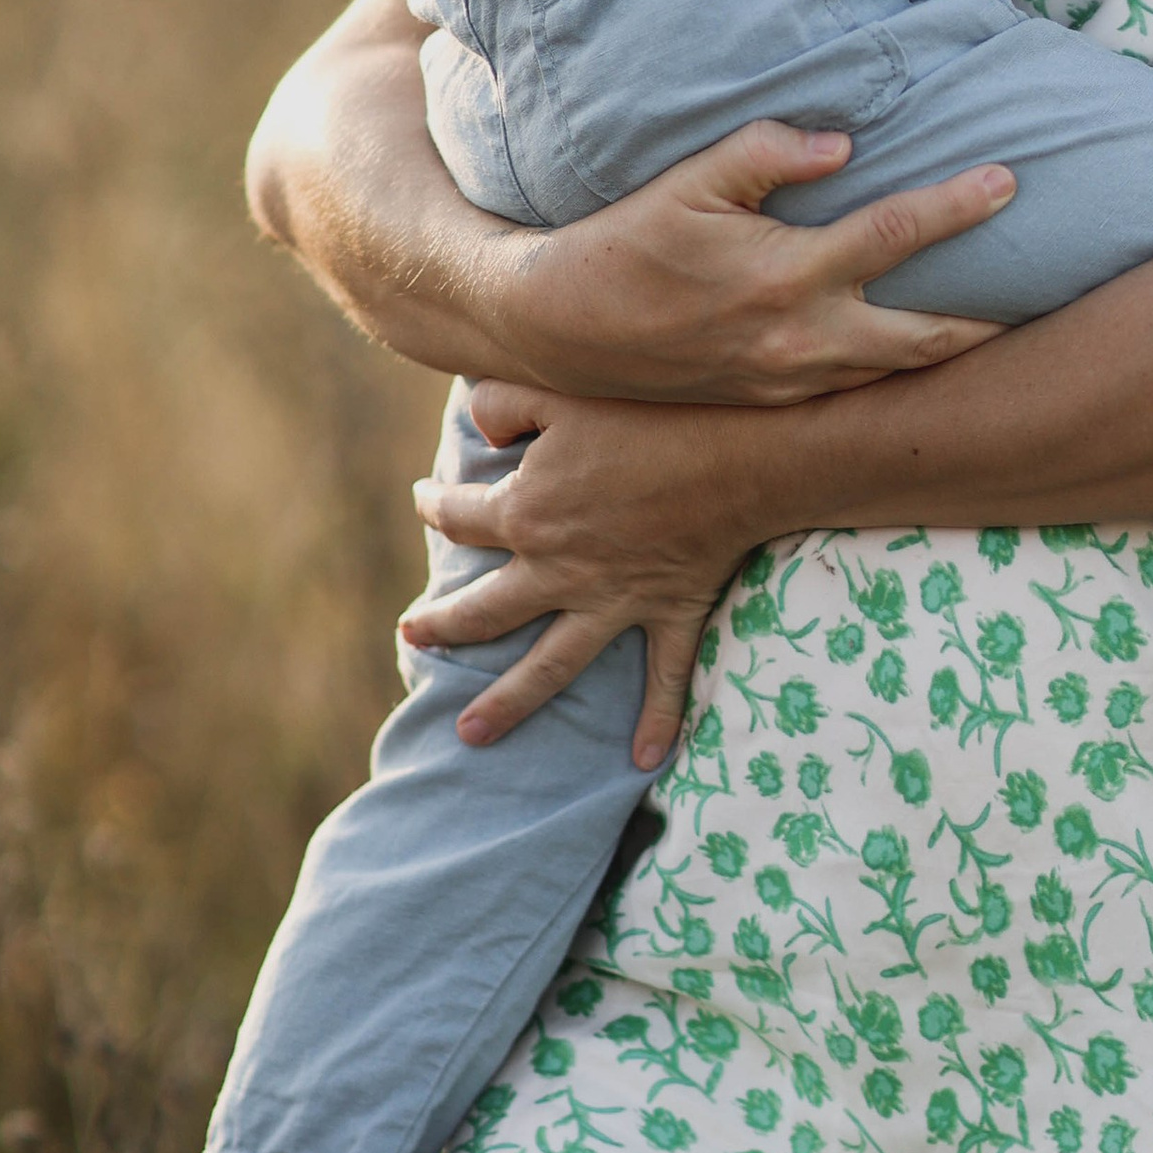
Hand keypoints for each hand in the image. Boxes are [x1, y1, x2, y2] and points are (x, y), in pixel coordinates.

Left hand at [401, 381, 773, 767]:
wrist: (740, 451)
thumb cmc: (652, 413)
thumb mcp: (561, 391)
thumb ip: (504, 403)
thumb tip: (478, 430)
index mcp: (527, 515)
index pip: (459, 517)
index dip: (434, 507)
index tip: (424, 500)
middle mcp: (560, 570)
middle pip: (485, 611)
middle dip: (443, 625)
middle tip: (411, 635)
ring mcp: (614, 601)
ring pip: (550, 665)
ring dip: (509, 703)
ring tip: (469, 735)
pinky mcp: (668, 611)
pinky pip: (662, 677)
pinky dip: (657, 720)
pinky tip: (642, 760)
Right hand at [501, 120, 1013, 405]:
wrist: (563, 328)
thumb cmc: (624, 242)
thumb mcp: (684, 182)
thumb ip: (764, 154)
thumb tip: (844, 142)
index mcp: (782, 275)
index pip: (892, 235)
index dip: (957, 208)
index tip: (1008, 180)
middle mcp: (798, 339)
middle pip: (926, 336)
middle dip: (993, 319)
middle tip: (1053, 295)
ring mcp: (791, 380)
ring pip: (900, 374)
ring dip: (958, 353)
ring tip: (1012, 329)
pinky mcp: (778, 401)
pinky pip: (862, 391)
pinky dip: (906, 376)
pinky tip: (934, 358)